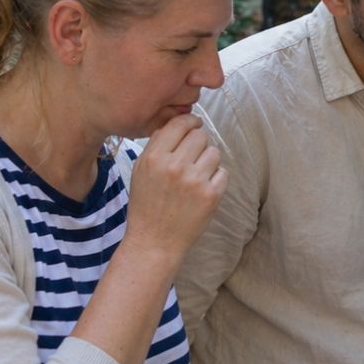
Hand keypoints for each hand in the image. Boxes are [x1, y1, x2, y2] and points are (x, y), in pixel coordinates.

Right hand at [124, 114, 226, 262]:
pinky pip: (223, 172)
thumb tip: (177, 123)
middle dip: (198, 144)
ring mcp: (195, 181)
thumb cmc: (147, 205)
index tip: (194, 124)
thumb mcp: (140, 171)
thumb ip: (157, 146)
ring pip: (214, 152)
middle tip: (192, 158)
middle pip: (200, 136)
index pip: (179, 124)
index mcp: (154, 158)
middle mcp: (175, 166)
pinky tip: (202, 189)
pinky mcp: (211, 195)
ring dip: (208, 161)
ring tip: (195, 176)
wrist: (154, 241)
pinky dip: (216, 179)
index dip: (190, 121)